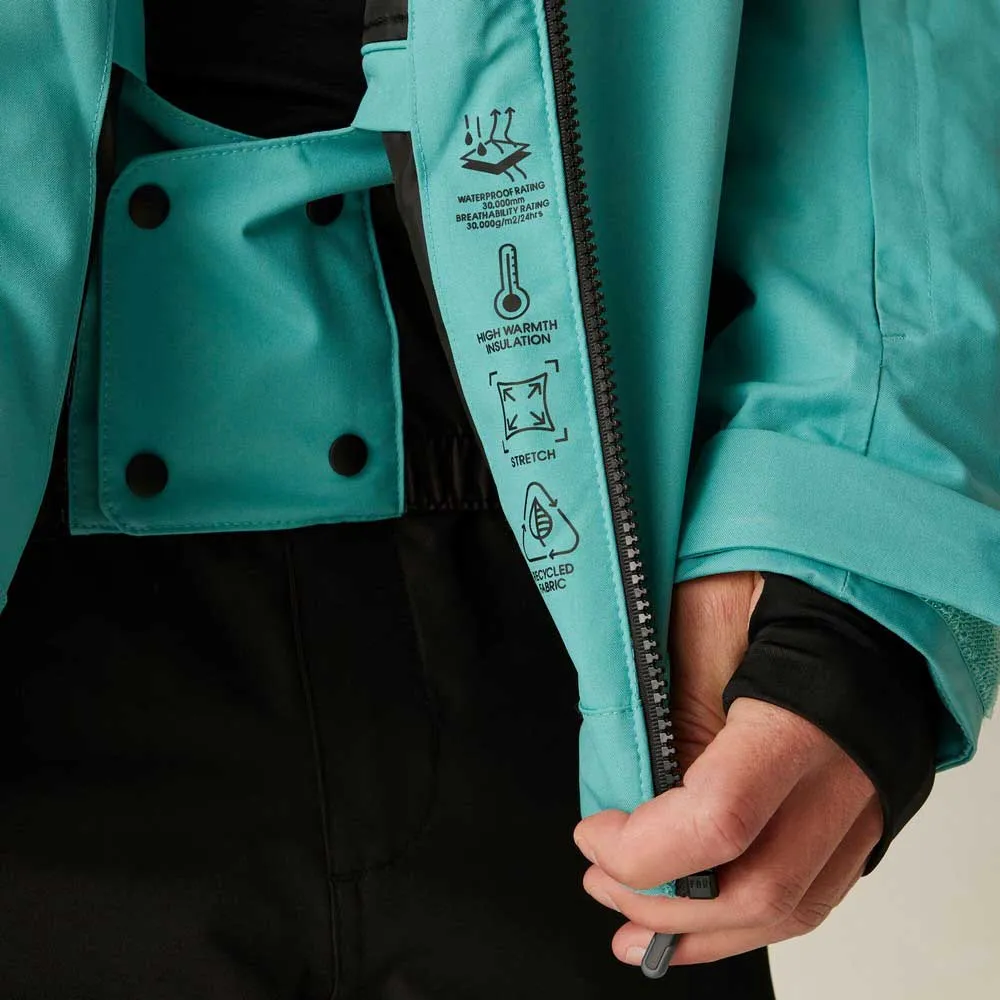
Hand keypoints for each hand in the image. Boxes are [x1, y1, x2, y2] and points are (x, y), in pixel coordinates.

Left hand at [574, 572, 882, 965]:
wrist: (855, 599)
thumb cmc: (772, 591)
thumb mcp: (698, 621)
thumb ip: (663, 708)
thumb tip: (622, 790)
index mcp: (798, 719)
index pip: (719, 818)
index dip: (642, 847)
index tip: (592, 831)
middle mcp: (844, 778)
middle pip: (756, 890)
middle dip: (662, 905)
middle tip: (600, 881)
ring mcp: (861, 808)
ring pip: (787, 910)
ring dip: (702, 932)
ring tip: (634, 928)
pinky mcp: (860, 820)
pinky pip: (808, 895)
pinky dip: (745, 919)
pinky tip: (697, 924)